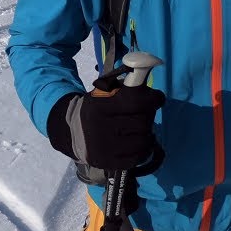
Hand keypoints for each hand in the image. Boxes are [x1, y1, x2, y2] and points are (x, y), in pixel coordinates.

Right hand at [48, 72, 164, 170]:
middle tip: (143, 113)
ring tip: (139, 128)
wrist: (73, 132)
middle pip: (143, 121)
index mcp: (100, 105)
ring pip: (144, 140)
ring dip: (147, 132)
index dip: (153, 99)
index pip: (137, 101)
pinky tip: (136, 142)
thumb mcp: (106, 91)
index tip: (157, 98)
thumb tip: (149, 67)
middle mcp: (101, 127)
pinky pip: (139, 157)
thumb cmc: (97, 108)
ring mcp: (105, 148)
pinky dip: (142, 149)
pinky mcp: (109, 163)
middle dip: (148, 115)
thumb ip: (128, 84)